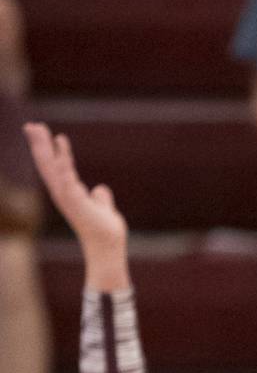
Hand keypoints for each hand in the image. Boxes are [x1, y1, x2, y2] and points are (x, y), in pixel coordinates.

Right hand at [23, 123, 128, 285]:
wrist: (108, 247)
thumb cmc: (104, 231)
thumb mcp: (101, 207)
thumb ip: (100, 198)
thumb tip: (100, 189)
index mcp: (67, 192)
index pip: (53, 166)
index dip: (47, 149)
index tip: (41, 130)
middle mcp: (63, 194)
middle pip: (47, 164)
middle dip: (39, 144)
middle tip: (31, 125)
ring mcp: (68, 198)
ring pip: (52, 168)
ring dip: (45, 148)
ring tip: (41, 130)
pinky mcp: (76, 203)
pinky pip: (68, 179)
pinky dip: (64, 163)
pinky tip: (61, 147)